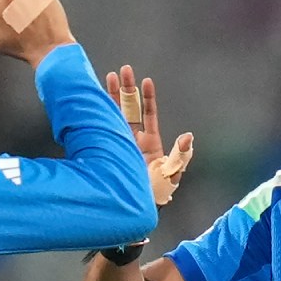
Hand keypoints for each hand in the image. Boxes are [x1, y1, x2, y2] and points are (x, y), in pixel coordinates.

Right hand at [105, 65, 193, 205]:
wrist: (133, 210)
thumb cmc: (155, 195)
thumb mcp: (171, 174)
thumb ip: (180, 156)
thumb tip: (188, 137)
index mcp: (150, 143)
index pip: (148, 115)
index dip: (147, 98)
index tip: (145, 81)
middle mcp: (133, 140)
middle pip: (129, 109)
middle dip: (126, 90)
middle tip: (123, 70)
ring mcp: (118, 144)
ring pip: (114, 115)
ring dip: (111, 97)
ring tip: (107, 77)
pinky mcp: (107, 150)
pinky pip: (101, 129)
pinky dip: (97, 115)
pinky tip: (92, 102)